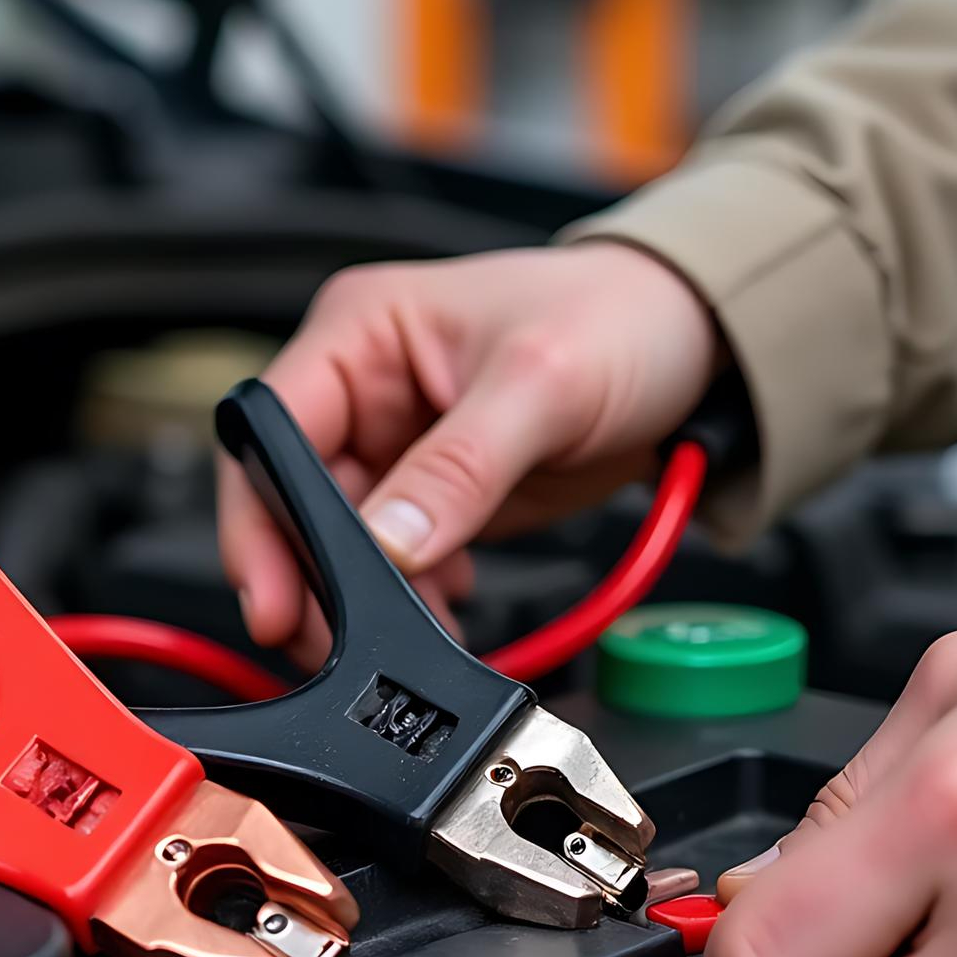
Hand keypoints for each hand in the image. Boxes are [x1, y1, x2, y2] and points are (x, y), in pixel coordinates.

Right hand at [221, 243, 720, 662]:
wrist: (697, 344)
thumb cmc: (622, 316)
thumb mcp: (542, 384)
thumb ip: (460, 467)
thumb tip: (390, 544)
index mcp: (360, 330)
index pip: (269, 431)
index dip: (258, 518)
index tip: (276, 593)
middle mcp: (364, 387)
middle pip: (289, 499)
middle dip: (307, 575)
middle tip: (327, 641)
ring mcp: (397, 445)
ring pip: (337, 542)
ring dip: (361, 598)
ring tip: (405, 633)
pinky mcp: (435, 492)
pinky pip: (393, 562)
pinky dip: (408, 598)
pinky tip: (442, 607)